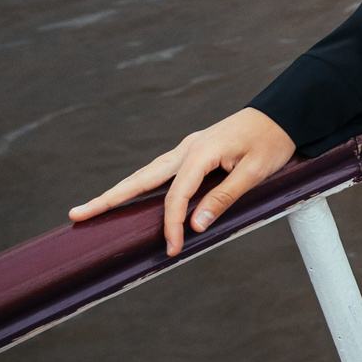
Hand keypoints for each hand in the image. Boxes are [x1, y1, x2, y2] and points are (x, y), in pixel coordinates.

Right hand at [68, 108, 296, 256]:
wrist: (285, 113)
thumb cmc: (273, 141)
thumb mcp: (255, 172)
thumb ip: (224, 197)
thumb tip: (194, 225)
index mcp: (201, 152)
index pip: (175, 196)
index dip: (171, 224)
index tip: (172, 248)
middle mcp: (188, 148)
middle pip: (141, 177)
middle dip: (109, 198)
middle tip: (77, 215)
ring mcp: (189, 147)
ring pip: (147, 172)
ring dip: (121, 189)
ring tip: (94, 206)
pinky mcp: (195, 149)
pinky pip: (162, 169)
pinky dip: (142, 182)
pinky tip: (134, 191)